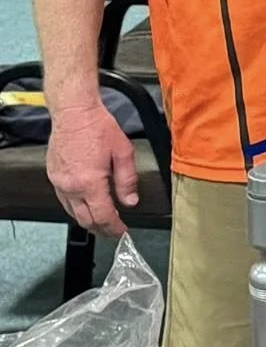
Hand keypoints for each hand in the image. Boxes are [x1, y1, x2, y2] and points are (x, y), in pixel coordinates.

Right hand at [46, 102, 138, 236]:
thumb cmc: (98, 128)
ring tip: (102, 222)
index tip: (122, 232)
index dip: (113, 228)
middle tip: (113, 231)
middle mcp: (71, 187)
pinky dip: (76, 207)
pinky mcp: (53, 177)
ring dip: (87, 220)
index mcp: (89, 183)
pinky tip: (86, 205)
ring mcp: (59, 183)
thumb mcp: (123, 152)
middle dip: (101, 229)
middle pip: (85, 220)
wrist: (74, 114)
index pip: (102, 216)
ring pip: (72, 212)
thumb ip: (127, 180)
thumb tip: (130, 201)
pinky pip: (64, 200)